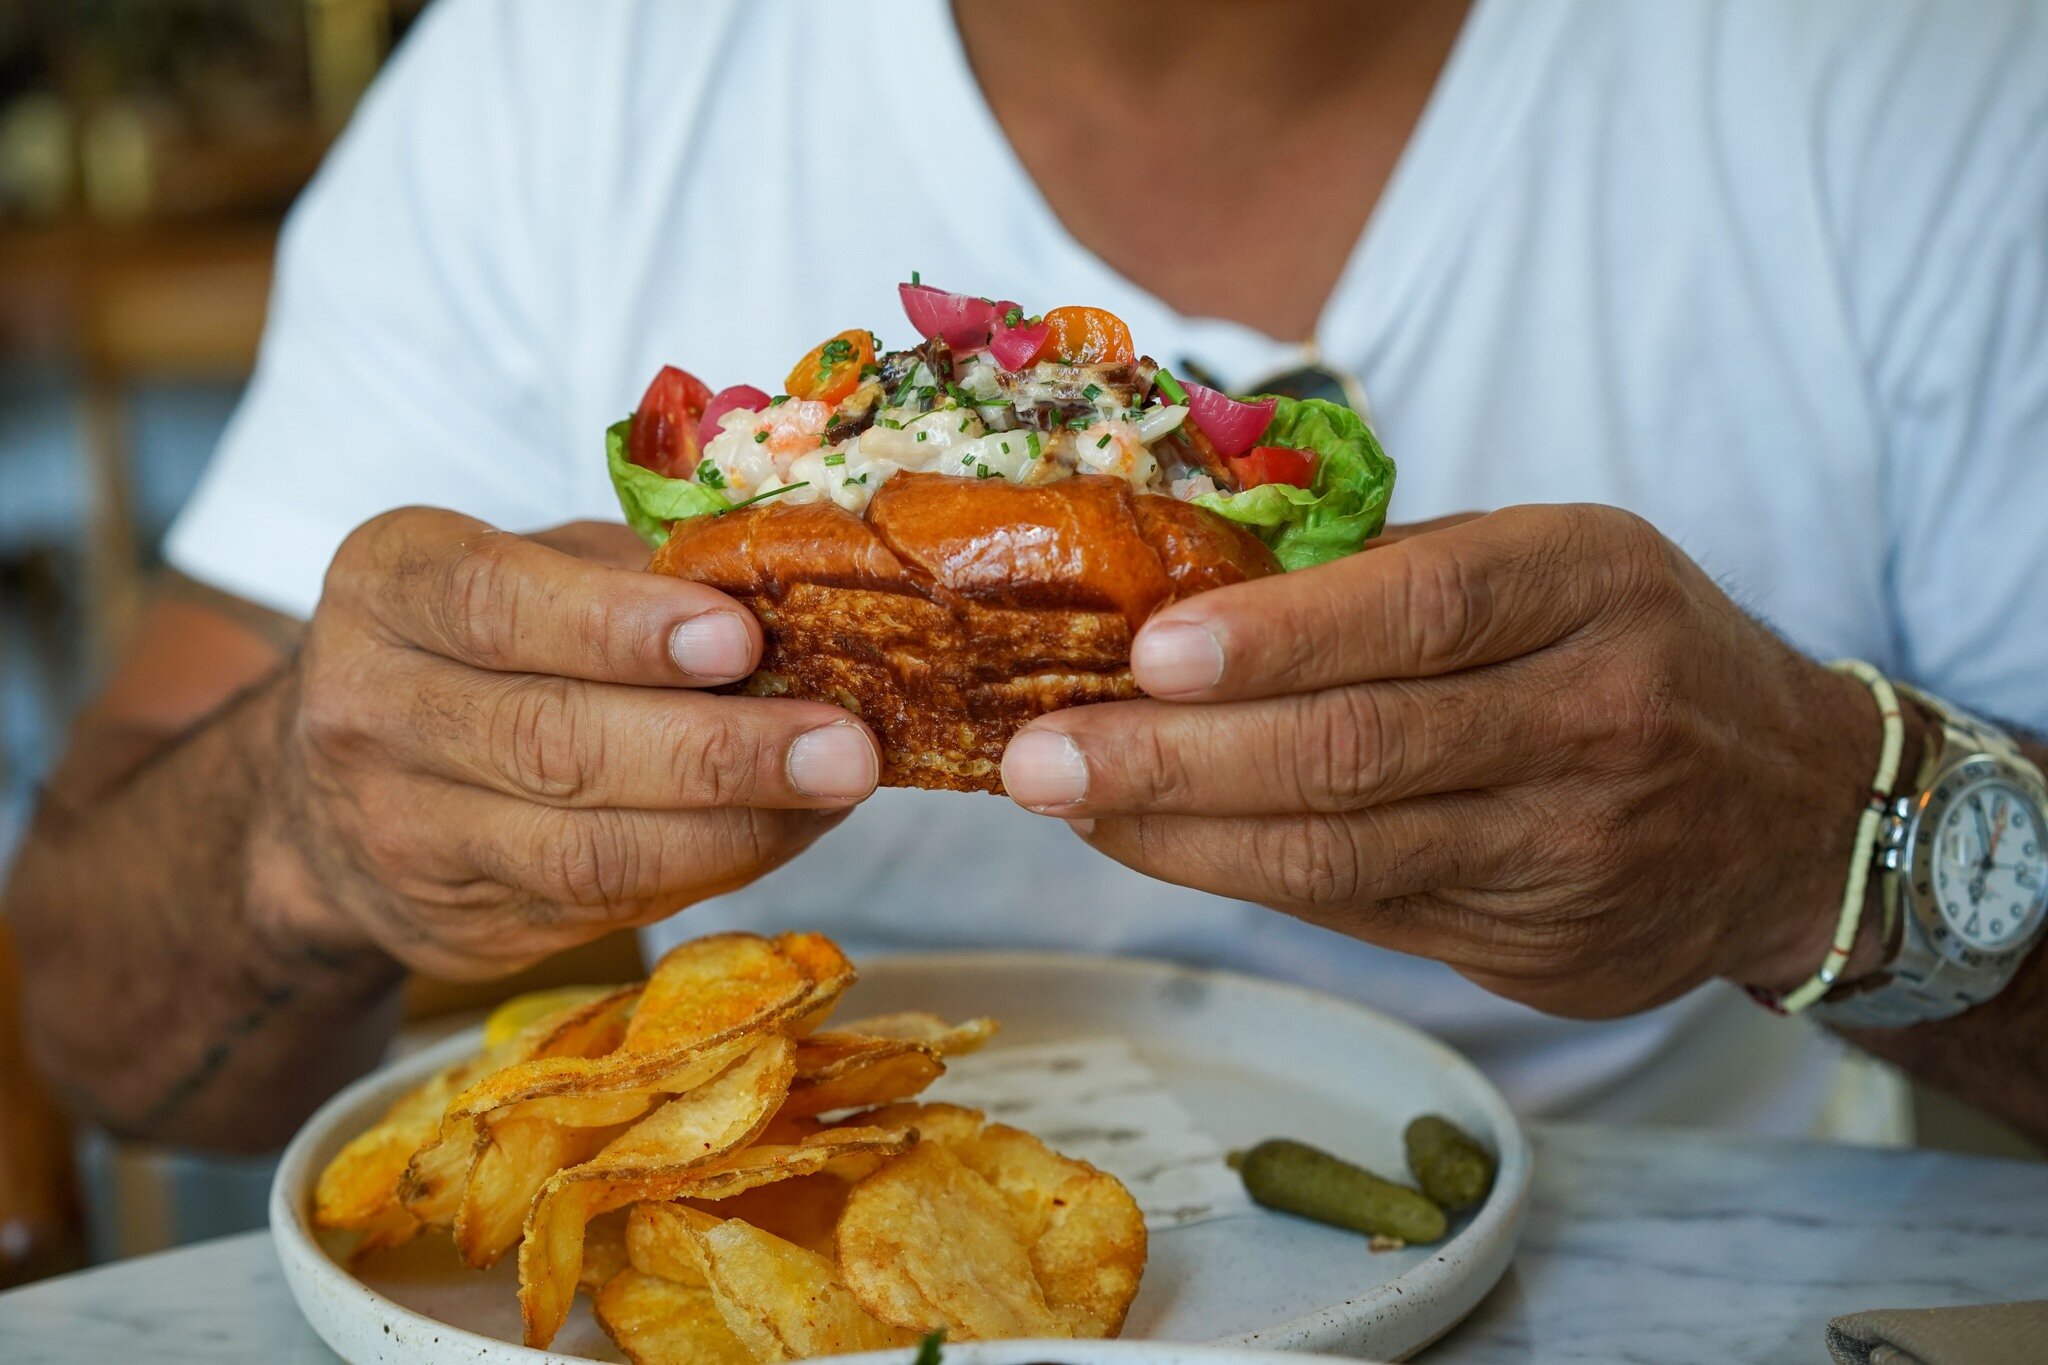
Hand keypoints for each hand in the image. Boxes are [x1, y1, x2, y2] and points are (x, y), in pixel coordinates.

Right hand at [259, 508, 879, 979]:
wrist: (340, 796)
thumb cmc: (487, 646)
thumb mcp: (537, 568)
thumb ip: (645, 573)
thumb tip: (803, 597)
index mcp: (390, 585)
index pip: (496, 603)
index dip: (622, 627)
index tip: (738, 637)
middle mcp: (371, 710)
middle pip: (554, 742)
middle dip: (717, 750)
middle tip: (843, 744)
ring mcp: (405, 834)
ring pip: (584, 849)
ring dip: (734, 826)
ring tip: (838, 790)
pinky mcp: (462, 927)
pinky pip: (609, 905)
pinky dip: (718, 866)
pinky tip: (789, 828)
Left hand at [999, 504, 1890, 1017]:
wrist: (1794, 812)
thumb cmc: (1631, 649)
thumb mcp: (1551, 565)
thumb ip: (1388, 574)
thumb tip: (1180, 581)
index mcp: (1591, 582)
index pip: (1421, 607)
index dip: (1278, 637)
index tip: (1147, 654)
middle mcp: (1594, 717)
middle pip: (1358, 749)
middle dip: (1177, 760)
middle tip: (1039, 756)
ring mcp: (1572, 848)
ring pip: (1343, 854)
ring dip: (1181, 835)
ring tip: (1068, 804)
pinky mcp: (1539, 946)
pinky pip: (1359, 911)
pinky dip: (1239, 877)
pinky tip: (1153, 846)